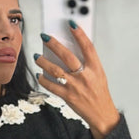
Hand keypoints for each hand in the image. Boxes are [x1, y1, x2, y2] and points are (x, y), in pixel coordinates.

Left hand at [35, 22, 120, 138]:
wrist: (101, 114)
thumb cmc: (99, 93)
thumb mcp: (98, 75)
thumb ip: (87, 63)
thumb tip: (70, 50)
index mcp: (95, 69)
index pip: (88, 47)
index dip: (80, 34)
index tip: (71, 24)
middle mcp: (85, 76)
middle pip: (67, 56)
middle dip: (54, 44)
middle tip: (45, 36)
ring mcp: (75, 87)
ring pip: (55, 70)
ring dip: (43, 62)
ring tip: (37, 56)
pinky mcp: (68, 96)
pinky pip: (51, 85)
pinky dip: (43, 79)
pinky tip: (39, 74)